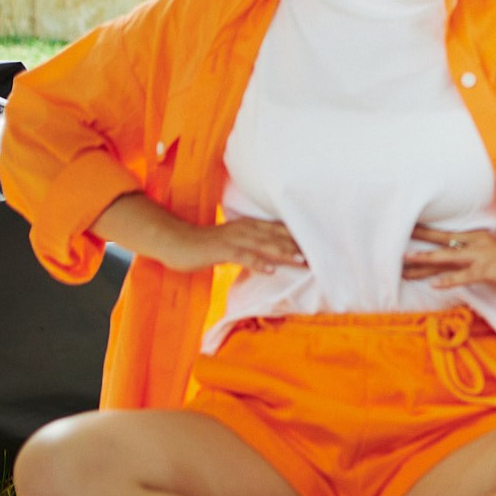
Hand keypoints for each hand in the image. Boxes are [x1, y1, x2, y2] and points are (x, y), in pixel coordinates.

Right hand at [155, 215, 304, 274]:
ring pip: (263, 244)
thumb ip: (253, 246)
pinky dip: (257, 262)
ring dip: (283, 251)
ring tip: (301, 260)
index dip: (298, 237)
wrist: (176, 242)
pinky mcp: (221, 250)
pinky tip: (270, 269)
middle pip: (276, 235)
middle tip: (319, 254)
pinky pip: (242, 256)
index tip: (319, 245)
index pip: (279, 229)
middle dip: (297, 245)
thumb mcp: (234, 243)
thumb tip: (273, 256)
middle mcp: (245, 228)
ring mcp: (233, 238)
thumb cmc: (207, 245)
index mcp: (249, 226)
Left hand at [404, 226, 495, 294]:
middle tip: (394, 241)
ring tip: (406, 261)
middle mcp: (480, 243)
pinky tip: (435, 284)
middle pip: (443, 241)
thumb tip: (457, 266)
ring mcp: (486, 255)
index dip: (425, 234)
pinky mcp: (493, 270)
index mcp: (480, 239)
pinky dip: (450, 279)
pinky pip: (467, 275)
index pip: (447, 236)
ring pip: (450, 257)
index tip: (404, 231)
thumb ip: (478, 259)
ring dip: (427, 259)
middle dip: (418, 241)